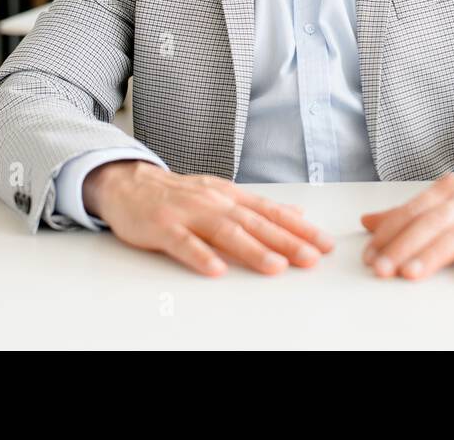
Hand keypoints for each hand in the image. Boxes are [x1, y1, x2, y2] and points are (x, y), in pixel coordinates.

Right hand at [84, 160, 335, 276]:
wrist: (129, 183)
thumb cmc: (179, 194)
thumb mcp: (223, 195)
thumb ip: (258, 207)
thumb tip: (298, 213)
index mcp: (231, 196)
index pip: (271, 213)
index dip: (300, 229)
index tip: (325, 244)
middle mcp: (214, 202)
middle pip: (255, 223)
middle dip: (287, 241)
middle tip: (312, 258)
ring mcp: (188, 213)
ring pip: (225, 232)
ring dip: (252, 250)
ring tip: (276, 266)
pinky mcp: (162, 226)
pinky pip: (183, 243)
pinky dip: (200, 256)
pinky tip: (216, 269)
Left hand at [360, 160, 453, 280]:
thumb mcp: (445, 194)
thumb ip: (408, 211)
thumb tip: (368, 222)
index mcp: (446, 189)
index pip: (411, 211)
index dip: (389, 233)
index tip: (369, 254)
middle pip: (430, 223)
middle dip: (403, 246)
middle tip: (381, 269)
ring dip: (434, 254)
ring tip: (412, 273)